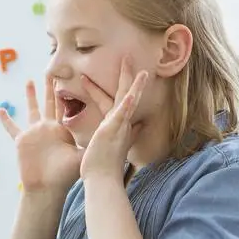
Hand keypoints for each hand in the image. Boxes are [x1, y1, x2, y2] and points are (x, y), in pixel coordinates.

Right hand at [0, 76, 83, 194]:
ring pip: (31, 109)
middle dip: (49, 88)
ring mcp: (33, 133)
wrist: (47, 187)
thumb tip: (109, 136)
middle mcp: (47, 128)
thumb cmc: (65, 175)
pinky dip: (6, 120)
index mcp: (61, 129)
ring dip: (30, 96)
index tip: (68, 79)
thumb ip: (92, 142)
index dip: (65, 94)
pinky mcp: (21, 141)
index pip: (63, 107)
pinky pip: (12, 128)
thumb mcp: (81, 155)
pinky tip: (0, 110)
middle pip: (48, 103)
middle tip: (50, 72)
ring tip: (29, 81)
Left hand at [79, 56, 148, 181]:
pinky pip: (122, 115)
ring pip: (128, 102)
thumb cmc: (101, 166)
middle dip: (128, 78)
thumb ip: (116, 138)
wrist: (101, 179)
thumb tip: (126, 134)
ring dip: (134, 85)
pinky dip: (128, 104)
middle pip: (126, 96)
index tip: (97, 79)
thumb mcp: (108, 147)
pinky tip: (133, 93)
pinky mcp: (113, 131)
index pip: (114, 103)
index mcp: (116, 126)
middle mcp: (121, 124)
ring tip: (141, 70)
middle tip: (128, 59)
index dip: (106, 90)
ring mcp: (118, 127)